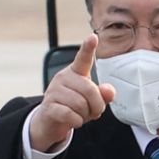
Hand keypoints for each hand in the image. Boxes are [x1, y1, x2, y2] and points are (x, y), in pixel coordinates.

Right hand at [29, 34, 115, 151]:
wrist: (51, 121)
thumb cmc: (74, 107)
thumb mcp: (92, 101)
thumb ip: (103, 95)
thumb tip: (109, 91)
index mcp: (76, 72)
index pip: (83, 58)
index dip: (88, 48)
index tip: (93, 37)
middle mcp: (64, 77)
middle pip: (90, 90)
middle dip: (97, 106)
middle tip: (94, 112)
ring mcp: (54, 91)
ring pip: (80, 104)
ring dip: (86, 115)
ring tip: (81, 116)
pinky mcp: (49, 106)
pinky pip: (70, 114)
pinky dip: (77, 121)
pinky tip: (75, 121)